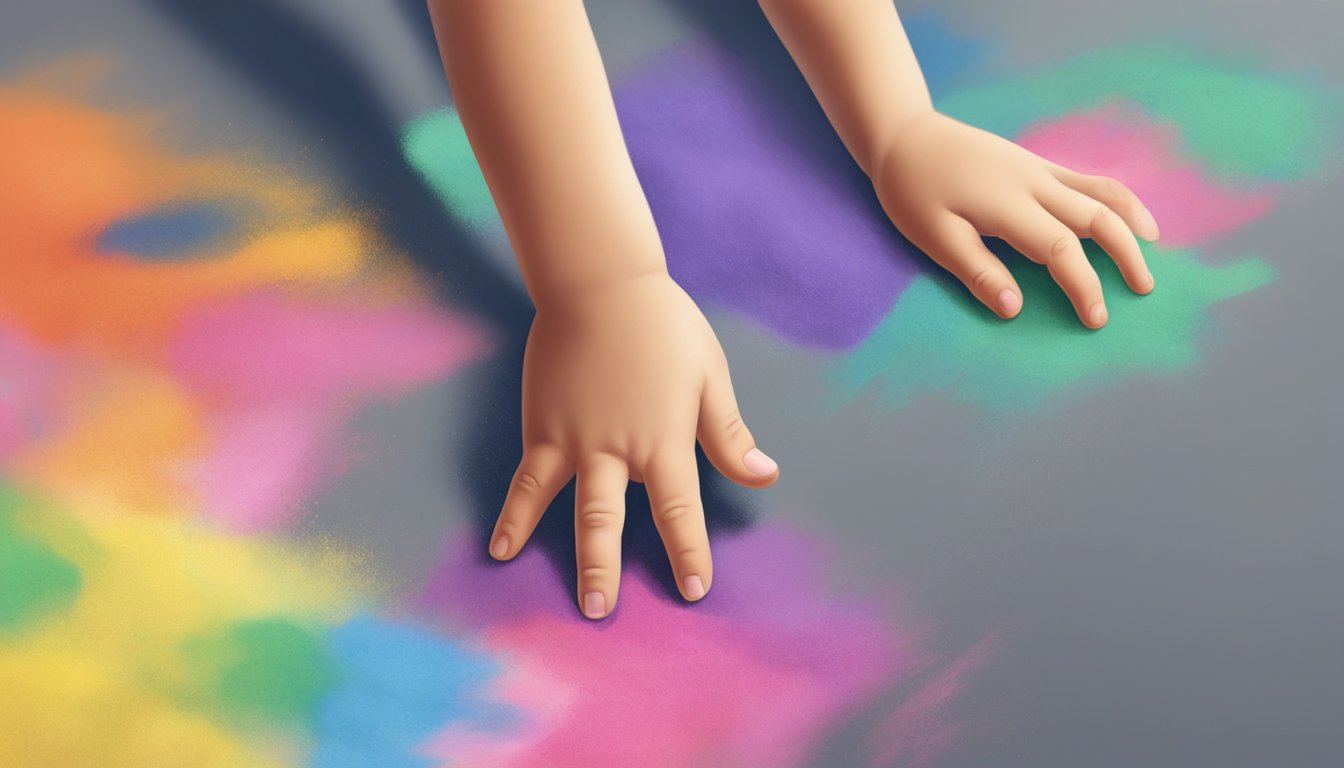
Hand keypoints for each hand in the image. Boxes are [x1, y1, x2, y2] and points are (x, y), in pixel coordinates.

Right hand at [489, 271, 779, 618]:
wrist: (598, 283)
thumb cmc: (663, 326)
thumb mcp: (708, 376)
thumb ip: (729, 434)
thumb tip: (764, 475)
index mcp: (663, 438)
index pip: (678, 509)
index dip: (687, 551)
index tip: (693, 590)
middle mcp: (615, 448)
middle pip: (609, 521)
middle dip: (608, 569)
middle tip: (604, 613)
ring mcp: (572, 440)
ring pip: (565, 508)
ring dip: (568, 555)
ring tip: (567, 599)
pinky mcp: (540, 427)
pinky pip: (526, 480)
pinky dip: (512, 515)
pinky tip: (499, 547)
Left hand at [871, 110, 1159, 326]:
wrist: (906, 136)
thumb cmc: (913, 191)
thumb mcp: (935, 236)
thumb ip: (977, 271)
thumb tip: (1015, 309)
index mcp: (1008, 205)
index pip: (1060, 250)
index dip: (1083, 286)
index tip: (1097, 319)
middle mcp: (1033, 183)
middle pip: (1097, 216)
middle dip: (1125, 254)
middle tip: (1142, 289)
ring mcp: (1038, 169)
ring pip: (1100, 191)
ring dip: (1131, 219)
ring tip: (1153, 248)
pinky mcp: (1036, 164)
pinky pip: (1087, 180)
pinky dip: (1114, 198)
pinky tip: (1126, 217)